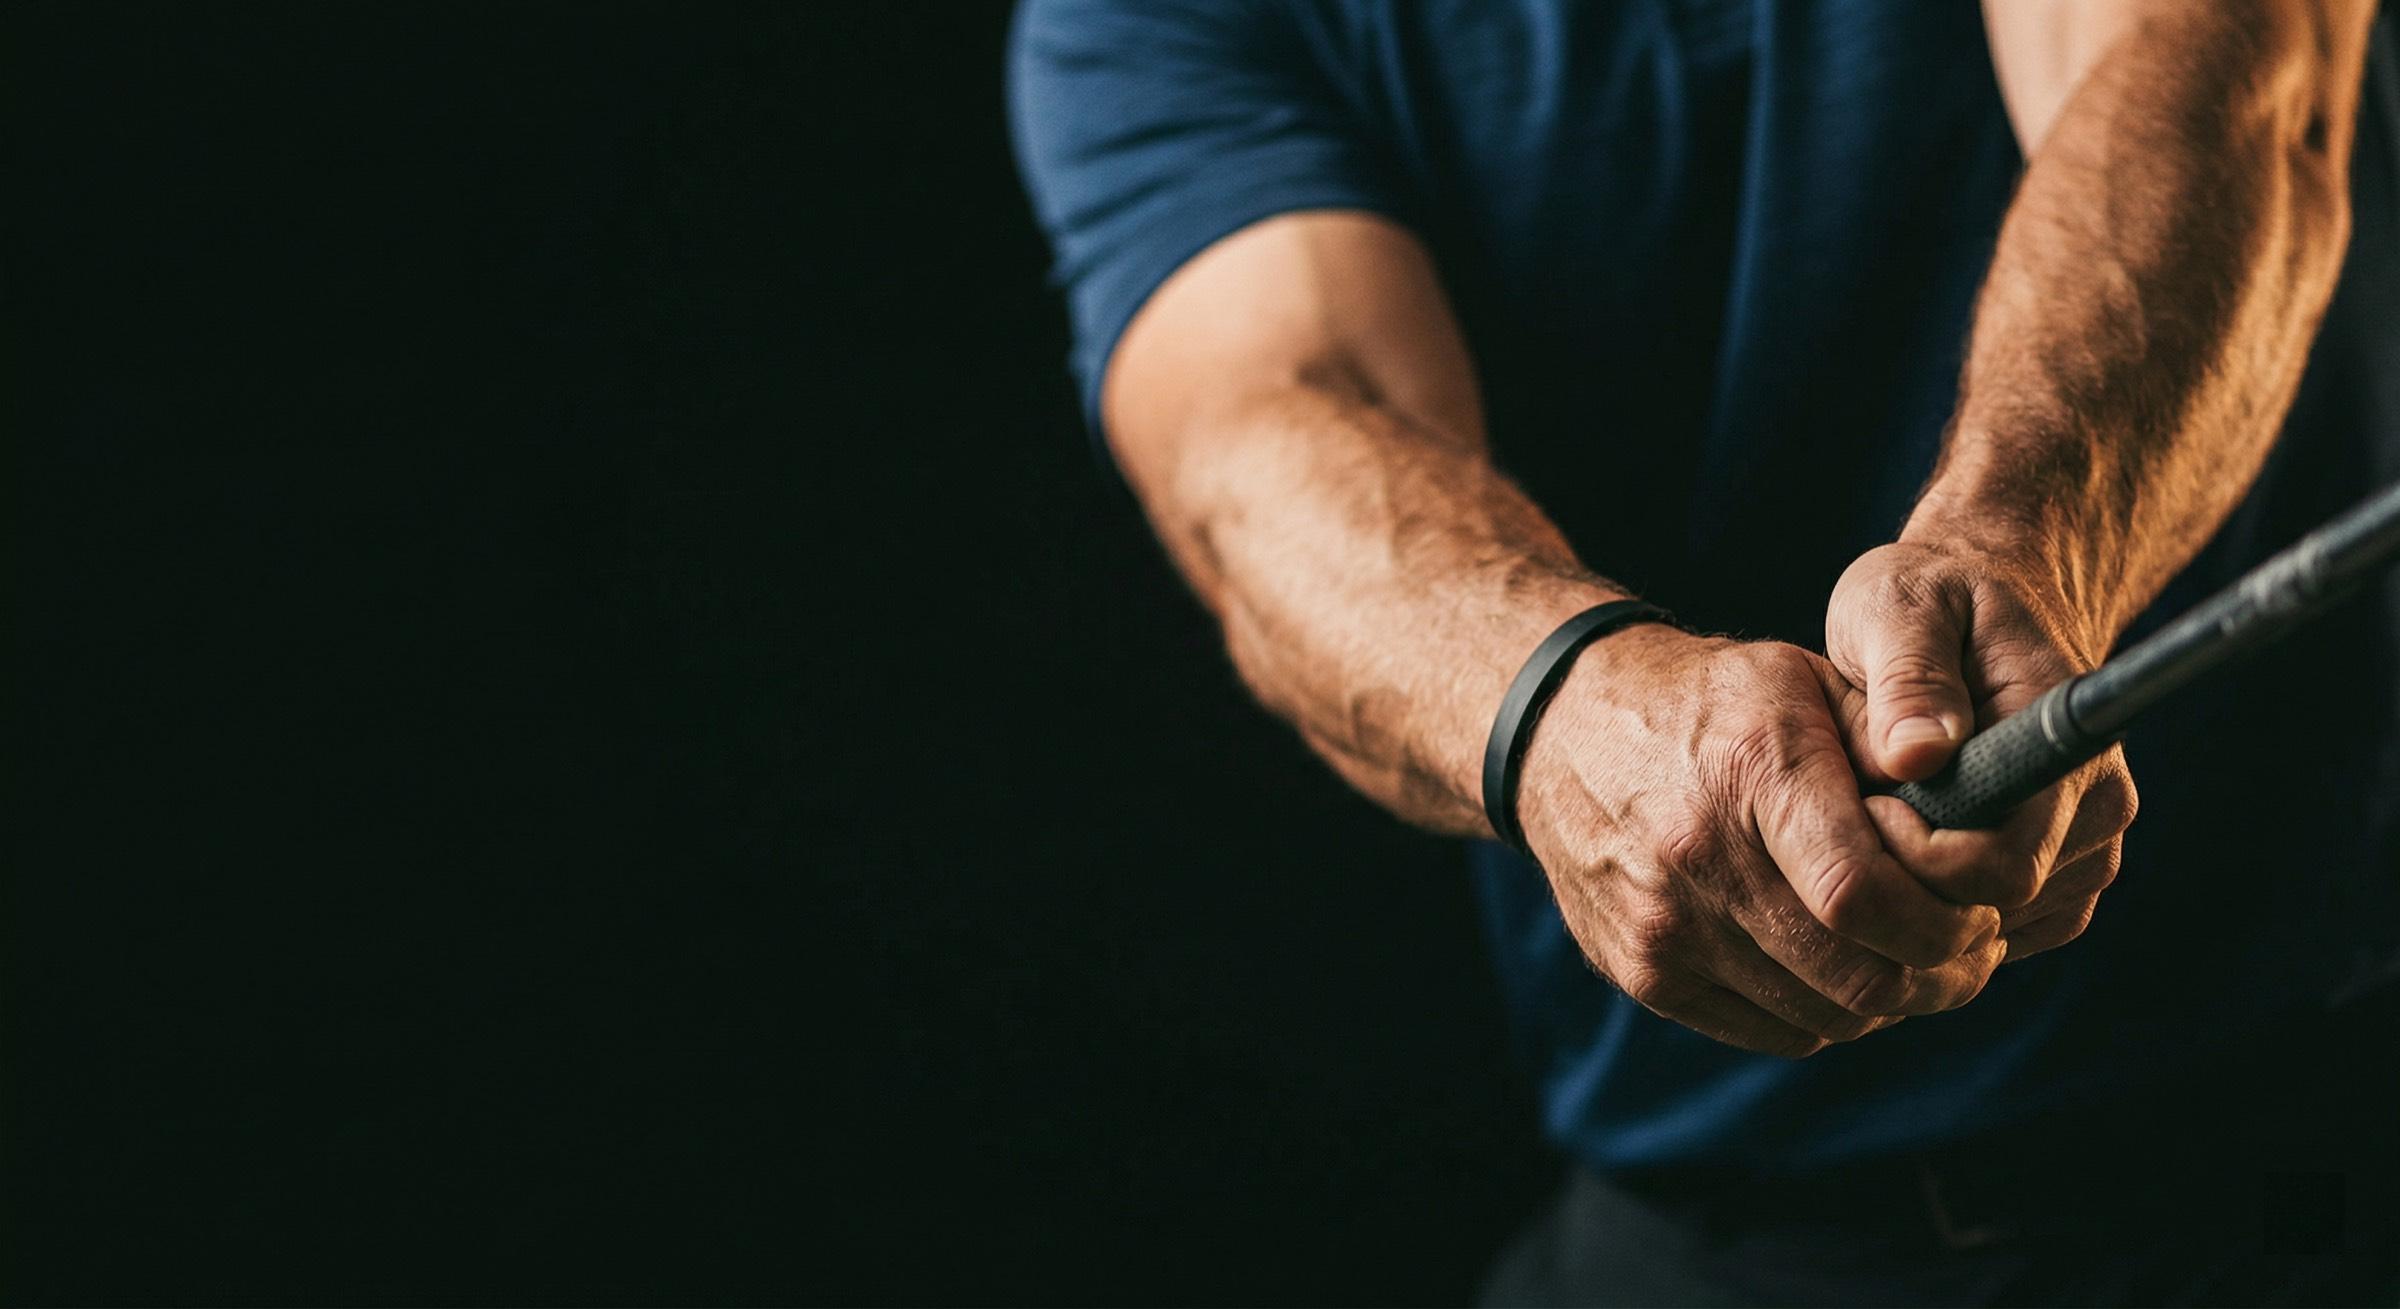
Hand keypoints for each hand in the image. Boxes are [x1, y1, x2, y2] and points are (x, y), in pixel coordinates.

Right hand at [1515, 624, 2003, 1056]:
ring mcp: (1661, 924)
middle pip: (1853, 974)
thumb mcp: (1808, 683)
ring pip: (1822, 1016)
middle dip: (1936, 977)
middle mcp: (1695, 856)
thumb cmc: (1714, 703)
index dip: (1942, 926)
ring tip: (1912, 958)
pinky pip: (1768, 1030)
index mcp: (1750, 773)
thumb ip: (1897, 747)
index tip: (1981, 917)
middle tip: (1970, 953)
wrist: (1564, 732)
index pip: (1862, 895)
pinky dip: (1823, 1014)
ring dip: (1888, 1002)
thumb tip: (1988, 814)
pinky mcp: (1639, 970)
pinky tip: (1841, 966)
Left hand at [1826, 540, 2138, 959]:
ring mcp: (2086, 849)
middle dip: (1910, 878)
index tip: (1864, 804)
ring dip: (1921, 891)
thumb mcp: (1901, 605)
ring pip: (1993, 926)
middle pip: (1996, 905)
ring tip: (1878, 808)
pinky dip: (1937, 901)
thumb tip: (1914, 754)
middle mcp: (2096, 806)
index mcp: (2063, 740)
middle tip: (1853, 808)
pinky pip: (1996, 928)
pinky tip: (1901, 838)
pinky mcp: (2061, 878)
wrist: (1977, 600)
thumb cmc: (1929, 597)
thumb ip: (1908, 675)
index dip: (1921, 859)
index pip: (2004, 862)